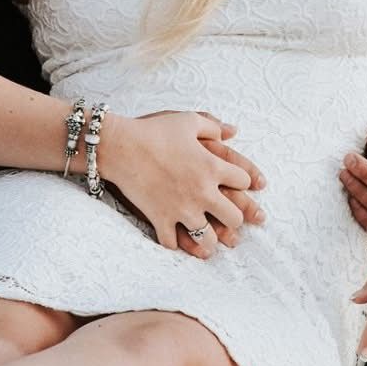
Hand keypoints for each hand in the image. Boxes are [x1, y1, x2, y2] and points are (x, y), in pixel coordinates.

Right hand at [99, 111, 265, 257]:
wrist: (121, 146)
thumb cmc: (154, 130)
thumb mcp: (187, 121)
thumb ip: (213, 125)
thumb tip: (231, 132)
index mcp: (213, 166)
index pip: (244, 182)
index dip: (245, 181)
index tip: (239, 184)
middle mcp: (203, 192)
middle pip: (233, 218)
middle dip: (235, 220)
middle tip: (231, 222)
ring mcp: (182, 209)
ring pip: (208, 239)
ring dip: (211, 241)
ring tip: (210, 244)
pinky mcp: (161, 219)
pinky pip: (173, 242)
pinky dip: (176, 244)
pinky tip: (178, 242)